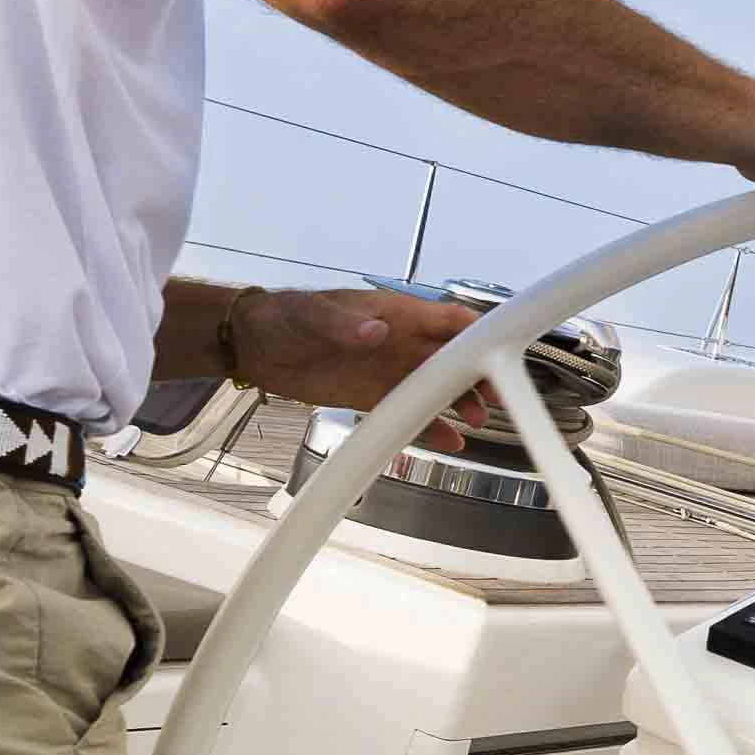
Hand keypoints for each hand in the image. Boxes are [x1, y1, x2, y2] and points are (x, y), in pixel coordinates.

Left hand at [220, 286, 506, 427]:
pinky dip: (429, 426)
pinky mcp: (371, 395)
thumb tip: (376, 331)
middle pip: (451, 356)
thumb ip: (345, 324)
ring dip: (457, 402)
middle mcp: (399, 340)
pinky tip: (449, 442)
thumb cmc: (283, 318)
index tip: (502, 348)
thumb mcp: (312, 316)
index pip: (448, 319)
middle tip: (495, 396)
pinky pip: (408, 411)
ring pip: (435, 387)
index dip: (478, 331)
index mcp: (393, 312)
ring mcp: (387, 369)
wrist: (252, 346)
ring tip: (473, 422)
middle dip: (477, 374)